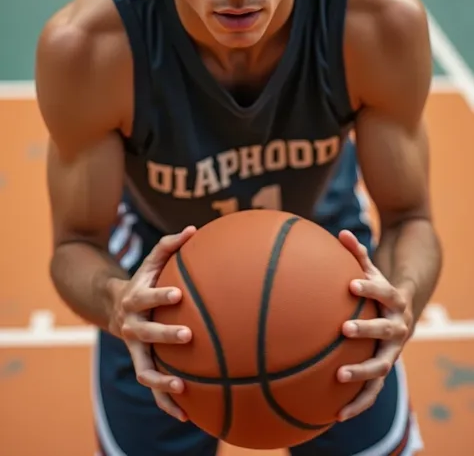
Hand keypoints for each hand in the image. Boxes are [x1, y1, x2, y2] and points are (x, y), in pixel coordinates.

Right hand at [111, 225, 196, 420]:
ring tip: (181, 388)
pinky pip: (153, 388)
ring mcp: (135, 350)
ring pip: (144, 370)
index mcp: (134, 299)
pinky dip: (166, 402)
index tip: (177, 294)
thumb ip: (169, 246)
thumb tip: (194, 229)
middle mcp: (132, 327)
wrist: (115, 307)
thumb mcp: (152, 262)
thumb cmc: (143, 280)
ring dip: (161, 381)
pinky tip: (187, 415)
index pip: (145, 297)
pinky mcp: (143, 365)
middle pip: (146, 334)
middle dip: (164, 335)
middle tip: (187, 335)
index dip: (158, 295)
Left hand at [336, 230, 412, 421]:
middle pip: (387, 331)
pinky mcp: (384, 369)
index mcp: (395, 301)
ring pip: (382, 366)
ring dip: (362, 372)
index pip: (385, 292)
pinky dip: (358, 403)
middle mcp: (398, 328)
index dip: (371, 287)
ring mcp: (393, 352)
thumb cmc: (377, 288)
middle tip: (344, 329)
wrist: (404, 312)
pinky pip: (373, 391)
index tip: (352, 283)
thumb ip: (357, 254)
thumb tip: (341, 232)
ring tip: (339, 376)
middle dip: (367, 329)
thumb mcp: (371, 270)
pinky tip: (336, 415)